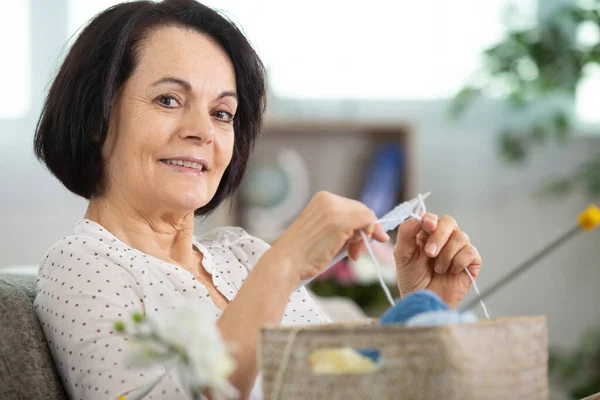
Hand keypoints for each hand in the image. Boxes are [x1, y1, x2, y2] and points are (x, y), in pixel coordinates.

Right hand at [271, 191, 389, 283]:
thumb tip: (369, 230)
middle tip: (355, 253)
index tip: (359, 243)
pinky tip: (354, 251)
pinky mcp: (341, 220)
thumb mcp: (324, 234)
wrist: (286, 262)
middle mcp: (328, 199)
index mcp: (321, 200)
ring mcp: (335, 208)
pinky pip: (369, 221)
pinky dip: (369, 236)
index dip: (362, 225)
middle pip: (361, 210)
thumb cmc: (302, 254)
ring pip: (367, 216)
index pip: (352, 207)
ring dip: (364, 238)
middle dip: (366, 231)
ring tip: (351, 254)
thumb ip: (342, 228)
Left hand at [394, 213, 481, 307]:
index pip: (433, 218)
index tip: (428, 225)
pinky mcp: (471, 262)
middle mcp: (444, 238)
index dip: (431, 219)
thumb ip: (406, 233)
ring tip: (437, 269)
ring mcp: (458, 249)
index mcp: (427, 234)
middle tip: (429, 253)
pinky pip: (470, 252)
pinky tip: (451, 272)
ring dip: (446, 254)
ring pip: (461, 237)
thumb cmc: (412, 279)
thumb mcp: (402, 255)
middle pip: (449, 222)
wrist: (424, 302)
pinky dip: (458, 262)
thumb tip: (418, 216)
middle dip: (439, 236)